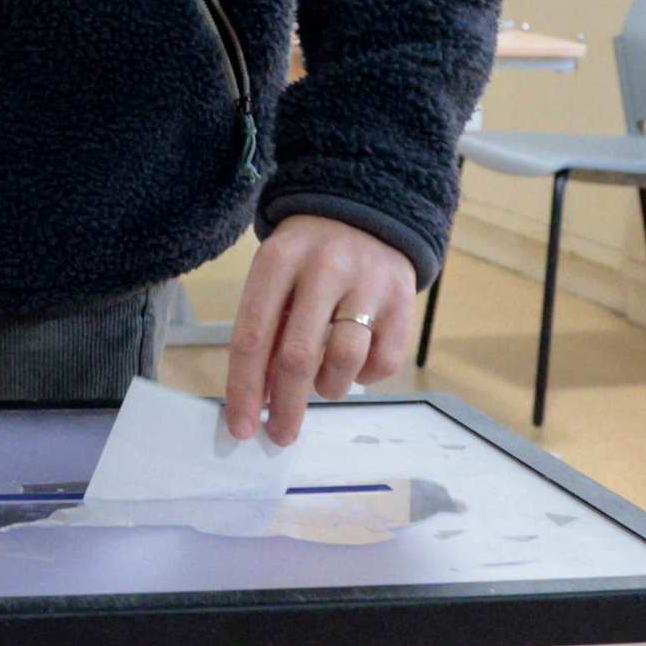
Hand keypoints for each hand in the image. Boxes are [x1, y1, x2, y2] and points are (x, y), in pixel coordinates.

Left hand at [221, 215, 420, 446]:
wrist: (366, 212)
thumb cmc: (307, 260)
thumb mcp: (276, 278)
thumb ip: (266, 331)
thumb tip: (260, 400)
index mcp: (278, 260)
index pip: (252, 336)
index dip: (244, 388)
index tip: (241, 427)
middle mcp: (324, 268)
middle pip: (298, 355)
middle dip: (286, 406)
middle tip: (281, 433)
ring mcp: (368, 283)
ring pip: (344, 362)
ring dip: (328, 387)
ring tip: (323, 381)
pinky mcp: (403, 300)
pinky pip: (383, 363)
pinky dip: (365, 376)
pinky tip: (356, 361)